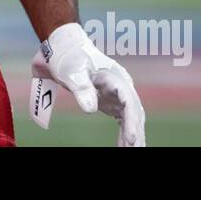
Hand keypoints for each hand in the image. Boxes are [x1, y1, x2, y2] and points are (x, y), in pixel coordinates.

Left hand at [29, 22, 145, 146]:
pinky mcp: (112, 101)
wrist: (65, 49)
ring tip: (131, 151)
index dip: (131, 120)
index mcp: (114, 77)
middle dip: (135, 133)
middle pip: (134, 112)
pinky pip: (123, 119)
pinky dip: (125, 132)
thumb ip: (81, 88)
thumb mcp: (71, 72)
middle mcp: (121, 85)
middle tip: (133, 150)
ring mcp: (118, 94)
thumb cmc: (68, 57)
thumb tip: (90, 109)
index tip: (130, 137)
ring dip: (133, 135)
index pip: (128, 101)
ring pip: (132, 118)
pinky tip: (125, 145)